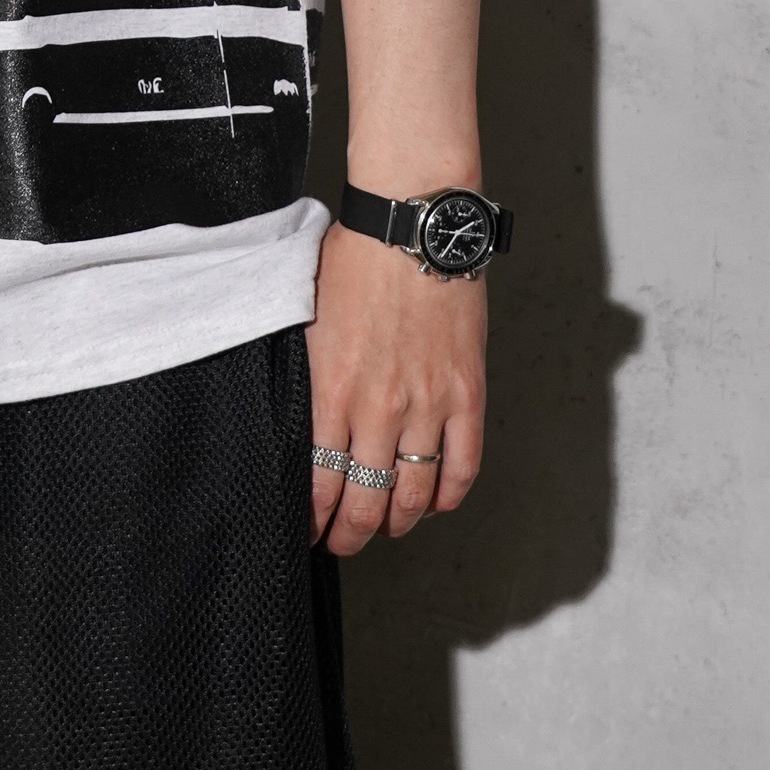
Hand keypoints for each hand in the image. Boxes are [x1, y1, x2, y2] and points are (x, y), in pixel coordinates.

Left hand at [306, 217, 486, 553]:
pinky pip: (462, 466)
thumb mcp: (308, 319)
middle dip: (350, 533)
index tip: (308, 528)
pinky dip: (449, 495)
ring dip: (397, 520)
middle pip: (364, 498)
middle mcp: (379, 408)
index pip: (319, 477)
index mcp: (331, 389)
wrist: (411, 226)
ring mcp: (427, 405)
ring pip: (414, 492)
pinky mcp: (466, 395)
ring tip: (386, 527)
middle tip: (343, 544)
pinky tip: (436, 503)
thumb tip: (302, 415)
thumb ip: (308, 375)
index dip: (314, 515)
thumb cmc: (355, 260)